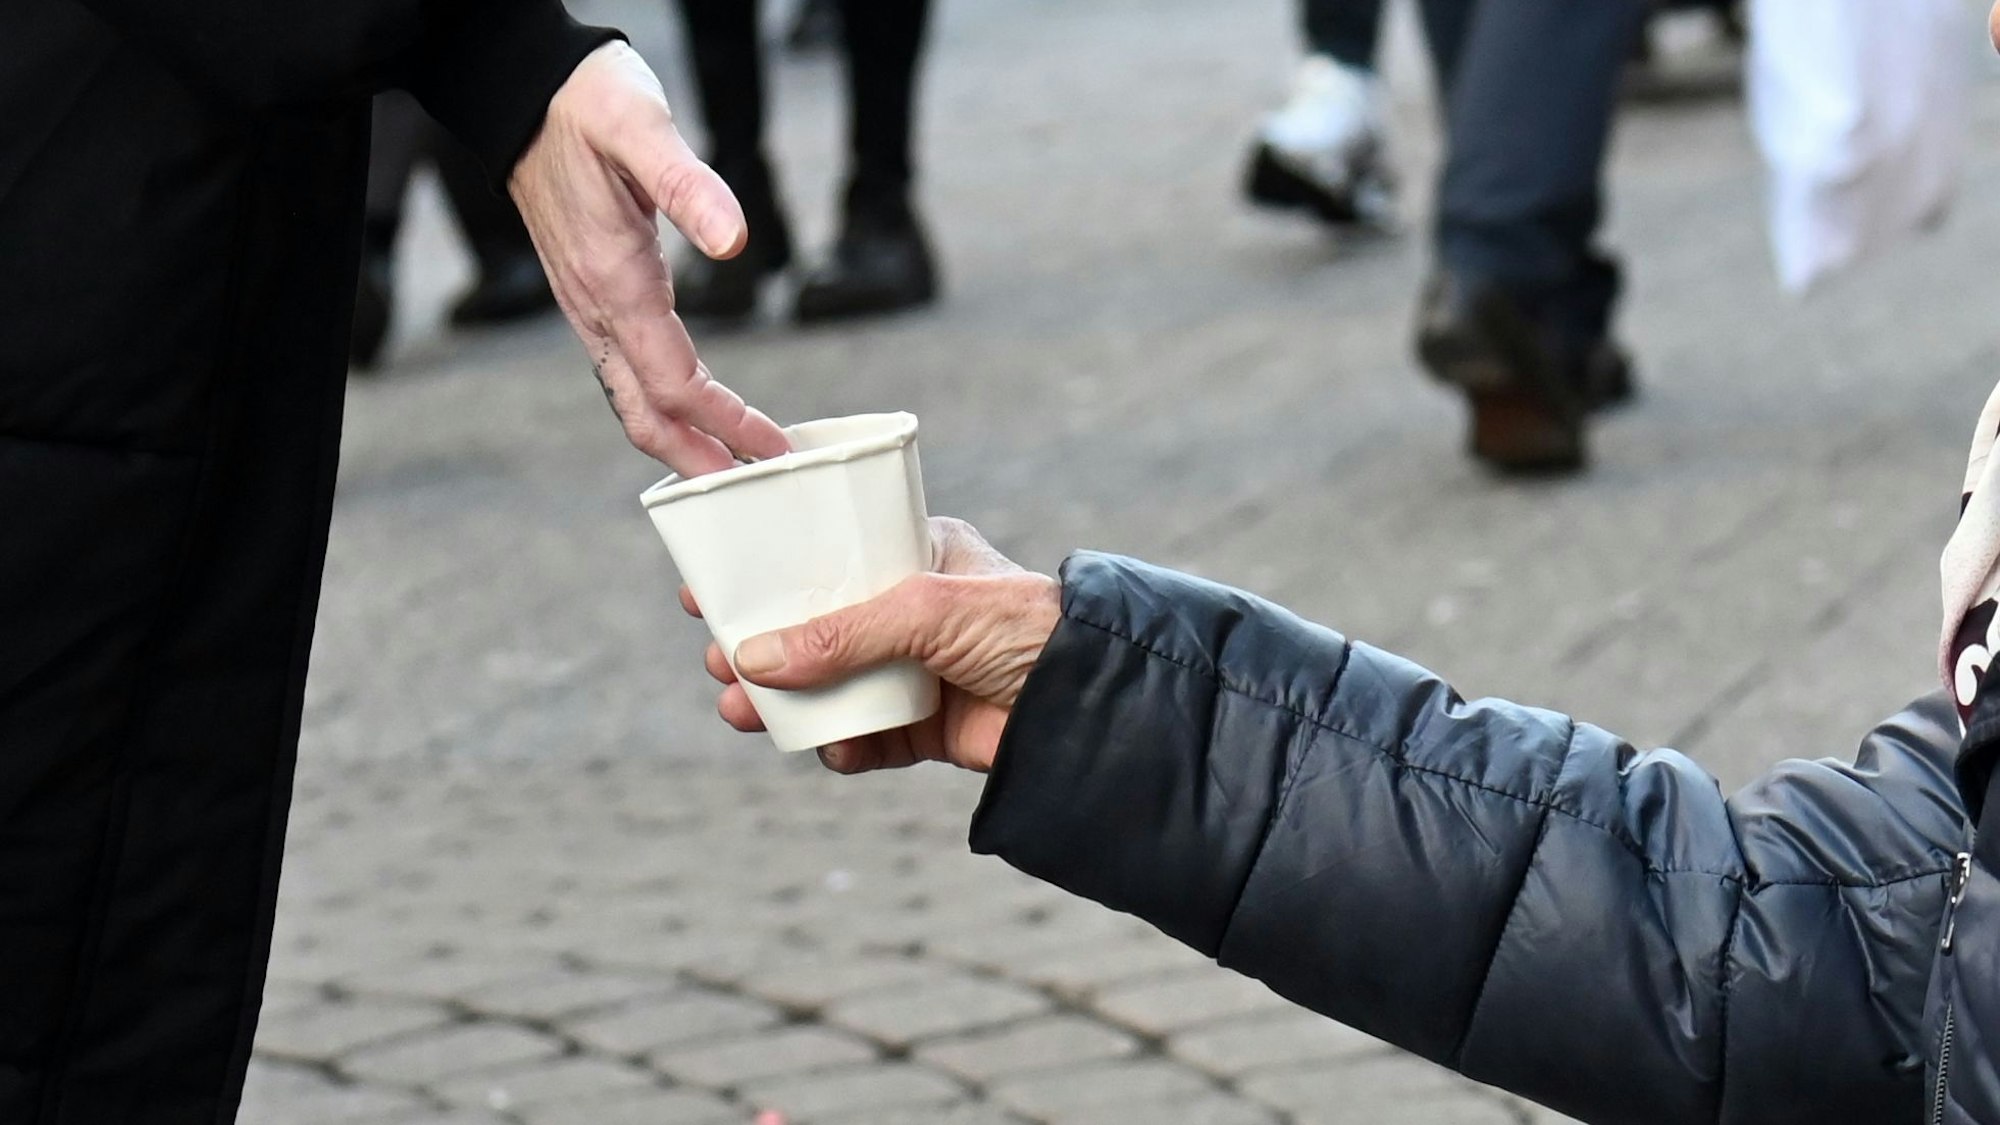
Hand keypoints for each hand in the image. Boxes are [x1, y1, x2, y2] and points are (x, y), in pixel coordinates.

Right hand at [510, 41, 789, 475]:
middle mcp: (594, 308)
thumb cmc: (588, 103)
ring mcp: (586, 305)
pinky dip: (660, 403)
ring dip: (677, 441)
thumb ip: (689, 185)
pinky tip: (689, 409)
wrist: (525, 91)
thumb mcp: (642, 128)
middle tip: (750, 492)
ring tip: (727, 467)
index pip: (676, 381)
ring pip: (629, 398)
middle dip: (696, 460)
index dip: (726, 423)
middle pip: (644, 414)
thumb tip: (735, 240)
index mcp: (614, 282)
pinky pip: (623, 370)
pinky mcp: (588, 293)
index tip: (772, 448)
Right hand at [683, 518, 1062, 772]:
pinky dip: (841, 747)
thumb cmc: (1026, 626)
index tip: (707, 588)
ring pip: (830, 689)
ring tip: (740, 712)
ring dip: (784, 704)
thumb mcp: (927, 611)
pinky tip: (829, 749)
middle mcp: (909, 612)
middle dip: (760, 648)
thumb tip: (755, 660)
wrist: (1094, 705)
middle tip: (717, 659)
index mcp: (912, 556)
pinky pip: (866, 739)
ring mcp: (916, 672)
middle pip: (812, 630)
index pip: (823, 559)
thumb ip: (842, 634)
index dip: (765, 573)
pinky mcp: (926, 728)